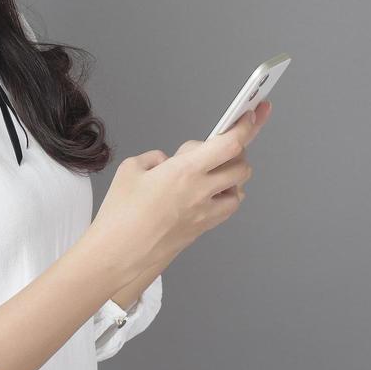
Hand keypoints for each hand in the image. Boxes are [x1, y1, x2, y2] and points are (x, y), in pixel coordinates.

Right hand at [88, 100, 272, 285]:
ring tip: (208, 172)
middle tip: (215, 148)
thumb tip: (166, 162)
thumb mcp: (131, 169)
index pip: (230, 144)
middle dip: (235, 152)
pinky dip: (227, 196)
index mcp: (185, 171)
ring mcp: (205, 213)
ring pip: (239, 188)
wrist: (118, 254)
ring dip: (232, 176)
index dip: (245, 127)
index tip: (251, 115)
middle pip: (241, 166)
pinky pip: (228, 207)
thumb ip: (154, 158)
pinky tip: (209, 193)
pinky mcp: (203, 228)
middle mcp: (201, 192)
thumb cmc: (120, 215)